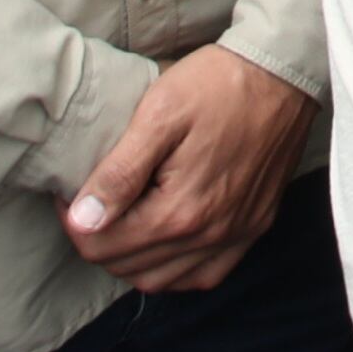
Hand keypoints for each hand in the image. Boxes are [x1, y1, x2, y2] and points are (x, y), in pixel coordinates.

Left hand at [63, 46, 314, 292]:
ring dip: (132, 258)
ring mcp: (236, 236)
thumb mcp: (158, 115)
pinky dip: (174, 267)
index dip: (74, 222)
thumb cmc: (217, 84)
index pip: (102, 247)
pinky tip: (164, 238)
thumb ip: (119, 173)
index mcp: (180, 211)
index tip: (71, 192)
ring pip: (163, 280)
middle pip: (128, 268)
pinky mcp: (254, 227)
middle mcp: (210, 235)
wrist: (282, 71)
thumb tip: (83, 220)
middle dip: (98, 240)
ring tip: (122, 217)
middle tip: (92, 201)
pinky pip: (204, 275)